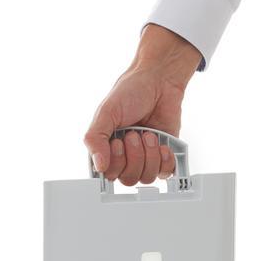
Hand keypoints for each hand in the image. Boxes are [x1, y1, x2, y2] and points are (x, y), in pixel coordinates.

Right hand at [84, 24, 200, 185]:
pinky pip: (165, 172)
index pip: (108, 175)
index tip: (117, 142)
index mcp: (107, 149)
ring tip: (149, 134)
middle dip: (134, 156)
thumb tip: (99, 166)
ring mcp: (145, 158)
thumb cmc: (131, 93)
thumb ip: (95, 139)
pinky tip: (161, 144)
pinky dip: (164, 160)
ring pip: (147, 177)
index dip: (115, 163)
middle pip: (128, 178)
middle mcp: (125, 157)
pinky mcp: (163, 156)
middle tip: (135, 134)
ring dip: (149, 155)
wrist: (159, 81)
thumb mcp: (106, 113)